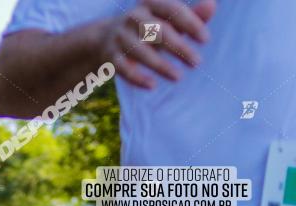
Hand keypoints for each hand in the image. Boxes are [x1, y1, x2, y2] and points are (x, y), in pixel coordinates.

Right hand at [98, 0, 214, 88]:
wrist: (105, 37)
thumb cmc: (148, 28)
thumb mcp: (168, 19)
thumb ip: (191, 16)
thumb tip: (212, 6)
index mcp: (150, 4)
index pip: (173, 10)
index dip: (190, 24)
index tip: (205, 40)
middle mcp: (133, 17)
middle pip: (158, 31)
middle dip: (179, 48)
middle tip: (197, 63)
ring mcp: (119, 36)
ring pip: (140, 51)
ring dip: (160, 65)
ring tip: (178, 77)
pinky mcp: (110, 55)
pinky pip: (123, 68)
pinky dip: (137, 77)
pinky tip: (152, 85)